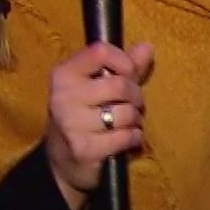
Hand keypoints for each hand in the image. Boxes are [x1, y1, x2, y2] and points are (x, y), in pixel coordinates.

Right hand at [45, 41, 155, 209]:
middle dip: (136, 96)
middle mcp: (63, 96)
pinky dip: (134, 138)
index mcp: (64, 74)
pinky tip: (126, 140)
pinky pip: (126, 136)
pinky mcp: (84, 149)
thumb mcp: (96, 88)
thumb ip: (123, 68)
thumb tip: (147, 47)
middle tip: (132, 105)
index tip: (127, 74)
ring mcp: (71, 124)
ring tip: (128, 124)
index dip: (123, 61)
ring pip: (127, 113)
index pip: (100, 52)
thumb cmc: (83, 117)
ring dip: (136, 120)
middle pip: (121, 84)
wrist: (62, 162)